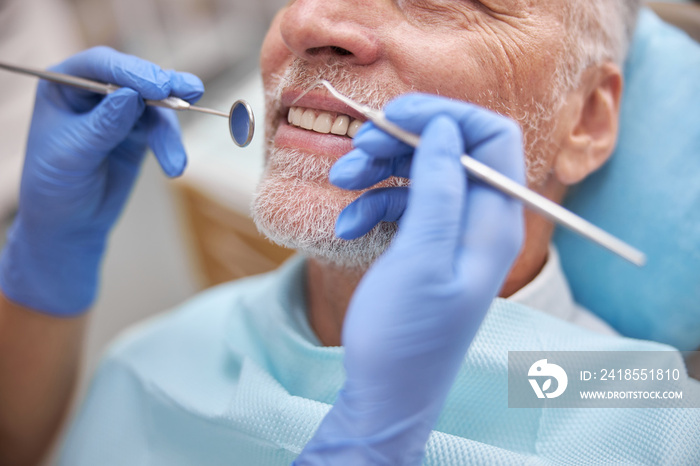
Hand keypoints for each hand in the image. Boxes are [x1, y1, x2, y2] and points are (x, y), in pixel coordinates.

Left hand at [0, 47, 203, 315]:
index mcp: (64, 86)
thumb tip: (133, 96)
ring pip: (155, 106)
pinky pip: (162, 130)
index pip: (100, 65)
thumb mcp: (73, 155)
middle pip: (134, 78)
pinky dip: (171, 146)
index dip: (130, 71)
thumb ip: (103, 125)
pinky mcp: (139, 133)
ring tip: (175, 162)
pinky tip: (175, 166)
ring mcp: (119, 111)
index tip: (158, 86)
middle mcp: (93, 92)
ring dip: (170, 131)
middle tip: (189, 93)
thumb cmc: (55, 187)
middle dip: (163, 87)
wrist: (70, 223)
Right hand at [295, 95, 524, 464]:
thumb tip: (447, 128)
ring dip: (381, 172)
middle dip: (403, 143)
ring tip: (343, 182)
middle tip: (358, 151)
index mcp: (493, 223)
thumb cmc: (406, 334)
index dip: (448, 117)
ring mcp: (452, 236)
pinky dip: (374, 206)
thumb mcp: (422, 256)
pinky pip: (404, 207)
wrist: (387, 393)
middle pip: (452, 152)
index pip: (493, 139)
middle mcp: (479, 224)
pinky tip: (348, 224)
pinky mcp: (427, 248)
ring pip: (422, 175)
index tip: (398, 116)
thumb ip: (439, 186)